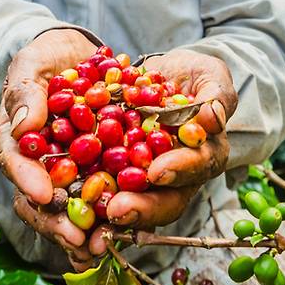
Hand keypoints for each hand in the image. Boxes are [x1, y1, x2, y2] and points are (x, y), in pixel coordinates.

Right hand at [0, 28, 98, 266]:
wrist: (73, 54)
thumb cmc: (44, 59)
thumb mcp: (30, 65)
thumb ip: (25, 93)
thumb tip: (25, 126)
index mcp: (18, 142)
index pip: (17, 165)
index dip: (29, 182)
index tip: (44, 195)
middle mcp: (43, 164)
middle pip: (45, 201)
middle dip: (59, 223)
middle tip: (78, 236)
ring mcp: (72, 169)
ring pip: (76, 207)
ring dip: (90, 228)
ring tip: (104, 243)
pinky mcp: (102, 166)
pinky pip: (109, 192)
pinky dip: (118, 209)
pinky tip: (133, 223)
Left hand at [95, 49, 236, 252]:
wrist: (166, 71)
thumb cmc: (197, 74)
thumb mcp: (211, 75)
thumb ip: (217, 95)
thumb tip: (212, 118)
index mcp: (205, 155)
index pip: (195, 169)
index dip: (178, 172)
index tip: (157, 172)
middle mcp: (177, 174)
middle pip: (162, 199)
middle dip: (140, 206)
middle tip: (116, 209)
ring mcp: (146, 173)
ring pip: (131, 199)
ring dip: (110, 209)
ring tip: (90, 212)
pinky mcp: (118, 166)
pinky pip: (102, 181)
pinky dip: (86, 190)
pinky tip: (66, 193)